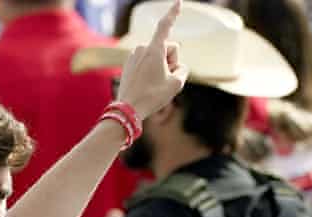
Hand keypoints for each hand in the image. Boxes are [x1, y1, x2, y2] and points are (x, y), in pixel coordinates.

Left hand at [115, 0, 187, 118]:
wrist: (128, 109)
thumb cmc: (152, 96)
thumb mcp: (177, 84)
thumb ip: (183, 69)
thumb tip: (177, 66)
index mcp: (154, 50)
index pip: (165, 26)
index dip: (173, 14)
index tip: (178, 1)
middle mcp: (142, 49)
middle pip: (168, 49)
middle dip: (172, 61)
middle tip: (164, 80)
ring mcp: (134, 56)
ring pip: (158, 57)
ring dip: (161, 67)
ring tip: (153, 84)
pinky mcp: (129, 64)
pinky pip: (148, 63)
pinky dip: (151, 71)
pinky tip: (146, 85)